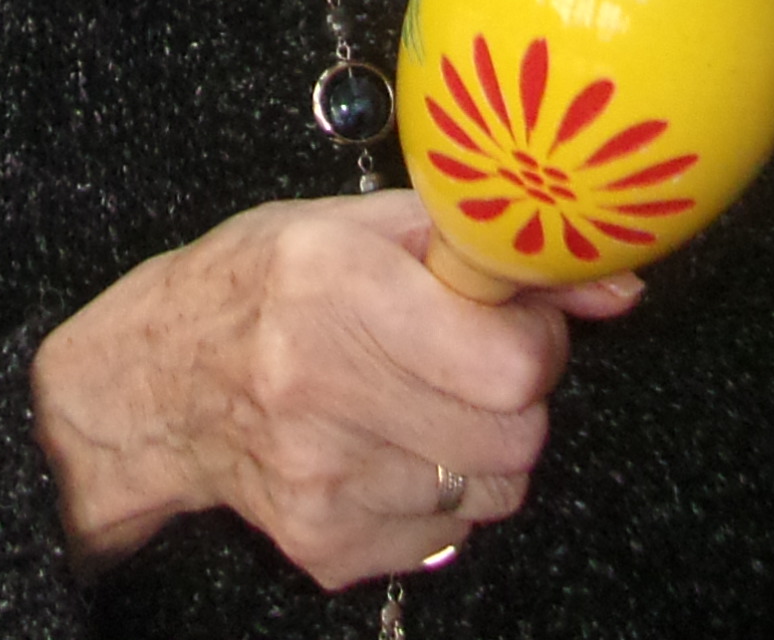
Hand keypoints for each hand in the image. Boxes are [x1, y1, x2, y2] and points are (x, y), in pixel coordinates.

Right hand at [29, 191, 636, 586]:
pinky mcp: (327, 547)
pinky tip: (381, 448)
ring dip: (477, 448)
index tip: (509, 320)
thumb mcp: (359, 227)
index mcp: (333, 285)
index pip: (510, 363)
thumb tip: (616, 283)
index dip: (534, 340)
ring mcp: (322, 480)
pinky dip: (435, 495)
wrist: (156, 385)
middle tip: (466, 363)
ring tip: (414, 402)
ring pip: (493, 491)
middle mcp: (320, 387)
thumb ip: (487, 247)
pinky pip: (448, 535)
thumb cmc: (262, 286)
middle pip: (515, 436)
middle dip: (513, 398)